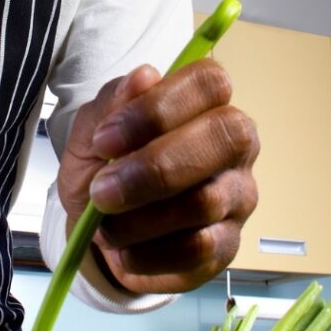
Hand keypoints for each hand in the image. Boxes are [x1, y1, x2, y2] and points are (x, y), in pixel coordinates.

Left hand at [57, 60, 258, 295]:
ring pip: (204, 202)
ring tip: (104, 226)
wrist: (100, 231)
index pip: (209, 82)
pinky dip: (149, 254)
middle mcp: (235, 145)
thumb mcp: (92, 133)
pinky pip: (197, 250)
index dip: (158, 109)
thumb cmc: (105, 168)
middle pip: (223, 138)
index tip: (105, 139)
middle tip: (102, 191)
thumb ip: (112, 104)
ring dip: (141, 219)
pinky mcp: (228, 245)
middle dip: (155, 168)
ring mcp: (238, 196)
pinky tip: (125, 249)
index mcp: (206, 103)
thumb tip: (144, 76)